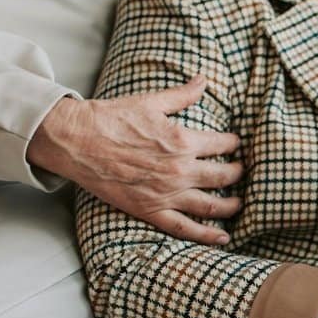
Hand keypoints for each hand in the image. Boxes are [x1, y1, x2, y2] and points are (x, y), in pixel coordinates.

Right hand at [27, 76, 242, 243]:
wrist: (76, 141)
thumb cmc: (111, 119)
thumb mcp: (151, 101)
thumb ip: (182, 95)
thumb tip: (203, 80)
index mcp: (183, 141)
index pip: (224, 144)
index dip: (234, 143)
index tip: (236, 144)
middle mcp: (180, 170)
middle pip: (225, 176)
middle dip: (238, 173)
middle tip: (241, 171)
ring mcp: (167, 194)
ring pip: (213, 206)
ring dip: (232, 206)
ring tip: (240, 204)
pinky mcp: (151, 211)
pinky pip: (186, 229)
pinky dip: (207, 236)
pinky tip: (223, 238)